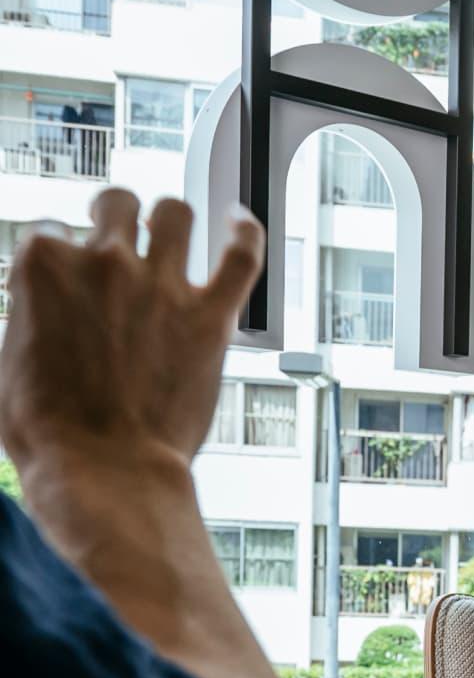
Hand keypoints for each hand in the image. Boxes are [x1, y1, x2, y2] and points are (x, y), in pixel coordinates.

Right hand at [0, 189, 264, 475]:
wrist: (104, 473)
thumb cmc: (50, 436)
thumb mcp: (4, 368)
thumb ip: (21, 323)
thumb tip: (31, 313)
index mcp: (44, 268)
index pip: (48, 232)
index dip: (55, 257)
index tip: (64, 281)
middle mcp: (105, 263)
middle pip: (115, 205)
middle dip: (114, 217)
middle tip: (117, 238)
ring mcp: (161, 286)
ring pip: (174, 214)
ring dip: (169, 218)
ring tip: (169, 232)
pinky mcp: (210, 317)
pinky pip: (241, 255)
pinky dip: (245, 231)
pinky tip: (241, 222)